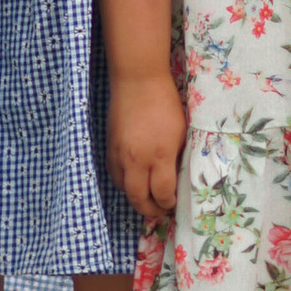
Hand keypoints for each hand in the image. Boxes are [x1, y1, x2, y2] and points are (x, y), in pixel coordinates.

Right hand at [108, 69, 185, 222]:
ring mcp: (119, 155)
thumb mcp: (181, 133)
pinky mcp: (109, 148)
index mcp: (159, 156)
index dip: (169, 204)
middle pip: (139, 199)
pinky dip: (124, 184)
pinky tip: (134, 181)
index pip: (163, 193)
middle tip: (161, 210)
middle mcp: (136, 160)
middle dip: (151, 210)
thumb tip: (176, 180)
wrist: (138, 81)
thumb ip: (177, 159)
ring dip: (136, 198)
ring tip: (148, 197)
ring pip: (124, 190)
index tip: (175, 203)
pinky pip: (114, 176)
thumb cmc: (165, 103)